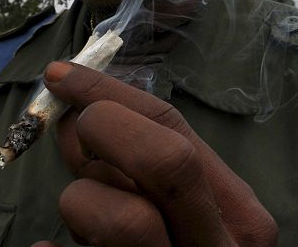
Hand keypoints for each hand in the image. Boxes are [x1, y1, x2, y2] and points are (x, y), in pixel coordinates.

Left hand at [31, 61, 276, 246]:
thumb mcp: (181, 211)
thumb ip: (140, 165)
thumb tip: (78, 116)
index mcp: (238, 217)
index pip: (174, 130)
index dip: (109, 93)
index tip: (59, 75)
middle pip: (166, 160)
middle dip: (106, 130)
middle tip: (75, 133)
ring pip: (120, 218)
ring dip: (81, 204)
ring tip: (84, 223)